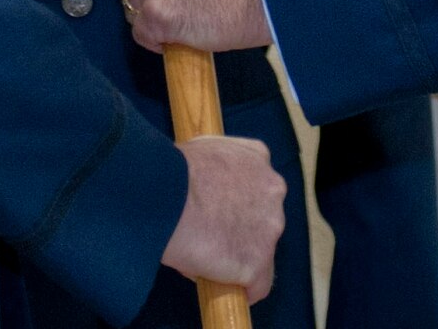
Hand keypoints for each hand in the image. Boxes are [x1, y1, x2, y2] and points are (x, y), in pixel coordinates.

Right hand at [161, 135, 284, 301]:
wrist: (164, 195)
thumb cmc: (169, 172)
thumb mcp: (201, 150)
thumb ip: (218, 168)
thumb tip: (207, 193)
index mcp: (258, 157)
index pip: (257, 185)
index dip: (237, 204)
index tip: (218, 214)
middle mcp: (273, 189)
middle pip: (263, 219)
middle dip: (242, 230)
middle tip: (210, 238)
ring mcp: (269, 227)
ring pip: (262, 252)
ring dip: (239, 258)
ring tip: (206, 259)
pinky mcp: (257, 262)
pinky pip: (256, 285)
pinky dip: (240, 289)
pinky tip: (218, 285)